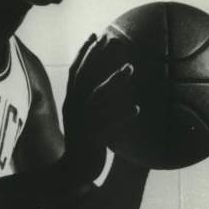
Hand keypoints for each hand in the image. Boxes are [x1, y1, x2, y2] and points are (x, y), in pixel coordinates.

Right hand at [61, 33, 138, 183]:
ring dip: (113, 81)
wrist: (71, 173)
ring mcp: (82, 123)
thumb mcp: (83, 120)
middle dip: (98, 57)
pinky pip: (108, 126)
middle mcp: (74, 109)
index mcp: (71, 102)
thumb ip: (91, 102)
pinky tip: (137, 110)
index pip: (75, 71)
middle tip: (114, 40)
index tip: (97, 35)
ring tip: (130, 68)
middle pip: (85, 77)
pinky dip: (121, 117)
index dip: (85, 52)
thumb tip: (109, 87)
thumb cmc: (84, 144)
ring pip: (96, 97)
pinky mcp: (92, 140)